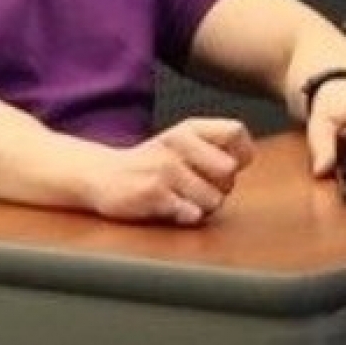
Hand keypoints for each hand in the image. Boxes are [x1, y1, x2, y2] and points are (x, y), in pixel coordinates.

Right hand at [92, 118, 255, 224]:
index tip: (227, 166)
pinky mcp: (153, 194)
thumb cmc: (153, 162)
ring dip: (202, 206)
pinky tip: (171, 207)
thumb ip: (216, 145)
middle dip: (221, 187)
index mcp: (190, 128)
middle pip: (229, 172)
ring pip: (214, 200)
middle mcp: (178, 143)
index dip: (240, 154)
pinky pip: (192, 214)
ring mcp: (165, 168)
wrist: (102, 175)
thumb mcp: (183, 142)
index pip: (236, 132)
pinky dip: (186, 216)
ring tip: (182, 198)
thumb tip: (243, 161)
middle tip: (200, 187)